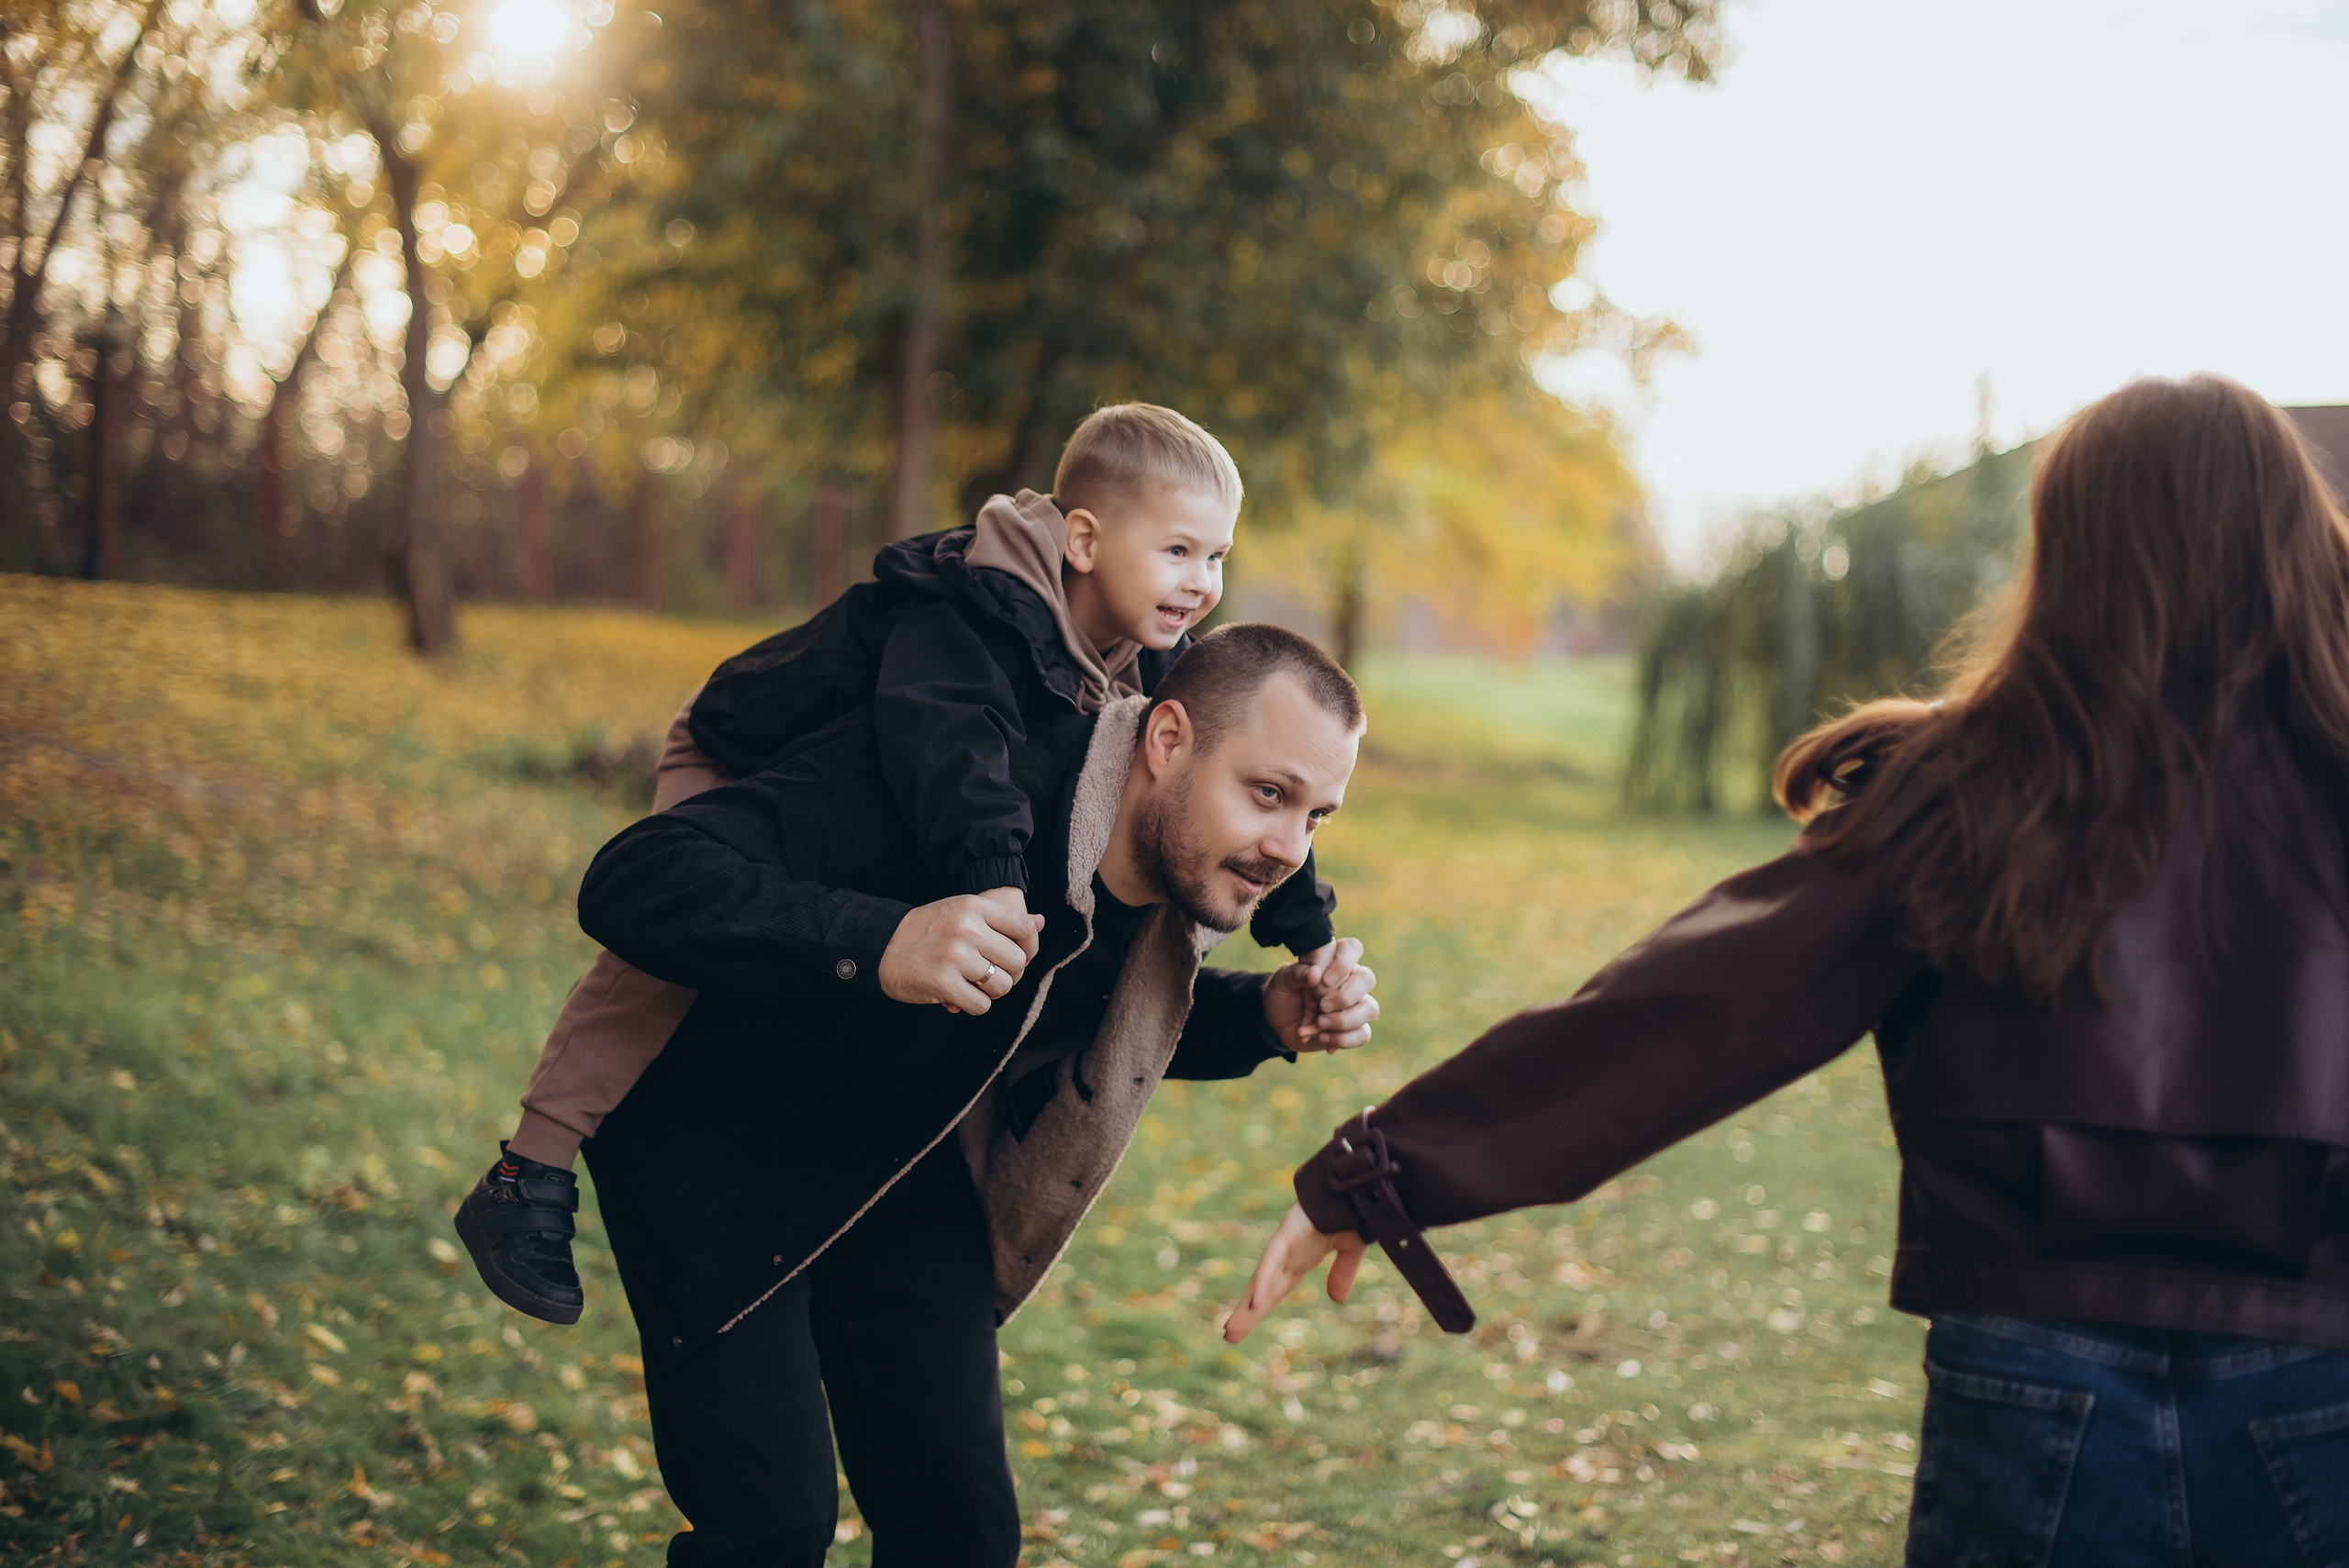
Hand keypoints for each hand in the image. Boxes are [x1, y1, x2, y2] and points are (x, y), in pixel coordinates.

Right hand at [877, 894, 1045, 1013]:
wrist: (881, 946)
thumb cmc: (928, 929)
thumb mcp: (962, 911)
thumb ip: (1000, 918)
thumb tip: (1041, 922)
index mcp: (973, 906)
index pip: (1024, 928)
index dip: (1028, 947)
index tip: (1013, 954)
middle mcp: (967, 929)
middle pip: (1018, 962)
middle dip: (1008, 973)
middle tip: (989, 973)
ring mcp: (956, 957)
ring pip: (1003, 986)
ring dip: (992, 991)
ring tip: (975, 984)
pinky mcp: (944, 984)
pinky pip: (981, 1005)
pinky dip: (974, 1005)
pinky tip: (960, 995)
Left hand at [1221, 1203, 1364, 1343]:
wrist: (1359, 1184)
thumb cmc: (1353, 1209)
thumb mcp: (1350, 1249)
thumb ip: (1342, 1272)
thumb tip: (1336, 1299)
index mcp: (1300, 1257)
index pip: (1275, 1287)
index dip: (1261, 1307)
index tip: (1243, 1328)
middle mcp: (1288, 1252)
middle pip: (1263, 1287)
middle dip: (1247, 1312)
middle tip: (1229, 1335)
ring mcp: (1286, 1241)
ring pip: (1263, 1277)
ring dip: (1249, 1304)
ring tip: (1233, 1329)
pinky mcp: (1289, 1231)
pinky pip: (1275, 1258)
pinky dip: (1267, 1279)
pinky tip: (1256, 1302)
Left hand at [1263, 936, 1376, 1051]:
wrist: (1277, 1025)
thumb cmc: (1282, 995)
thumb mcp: (1281, 982)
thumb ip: (1296, 974)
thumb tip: (1315, 973)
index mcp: (1332, 962)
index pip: (1352, 948)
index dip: (1343, 963)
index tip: (1323, 980)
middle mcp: (1349, 981)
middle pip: (1367, 979)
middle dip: (1345, 996)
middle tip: (1321, 1006)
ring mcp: (1354, 1005)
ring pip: (1370, 1009)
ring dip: (1344, 1020)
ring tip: (1319, 1024)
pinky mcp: (1353, 1028)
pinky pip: (1363, 1034)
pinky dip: (1342, 1039)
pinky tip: (1323, 1038)